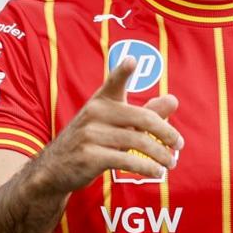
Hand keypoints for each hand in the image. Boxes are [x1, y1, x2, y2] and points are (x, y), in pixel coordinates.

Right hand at [31, 56, 182, 196]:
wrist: (54, 168)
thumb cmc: (92, 141)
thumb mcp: (116, 124)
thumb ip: (145, 112)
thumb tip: (173, 100)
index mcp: (101, 101)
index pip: (114, 82)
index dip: (123, 71)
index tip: (132, 61)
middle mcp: (95, 113)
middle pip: (142, 118)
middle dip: (166, 132)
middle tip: (179, 144)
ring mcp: (91, 135)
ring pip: (138, 141)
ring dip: (160, 154)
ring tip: (171, 163)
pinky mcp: (90, 157)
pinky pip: (126, 160)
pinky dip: (146, 167)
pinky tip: (156, 172)